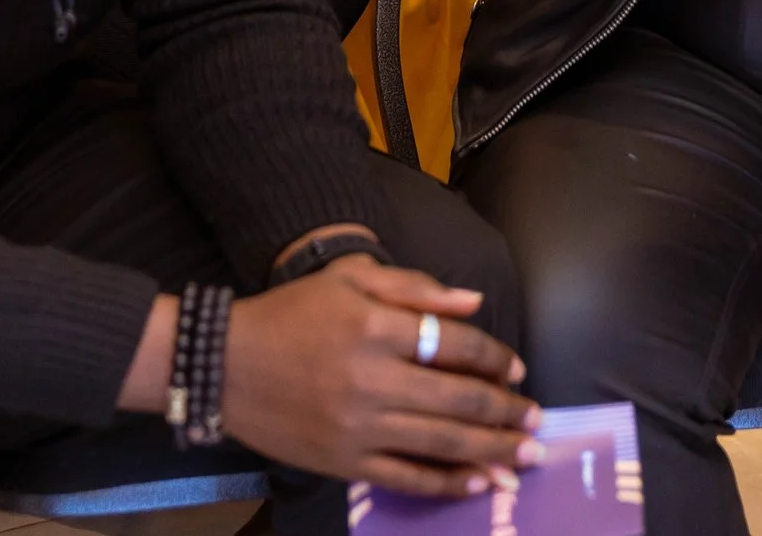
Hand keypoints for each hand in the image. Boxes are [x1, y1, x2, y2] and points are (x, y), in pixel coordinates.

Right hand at [223, 256, 539, 496]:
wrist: (223, 365)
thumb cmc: (291, 314)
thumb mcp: (348, 278)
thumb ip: (413, 286)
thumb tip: (473, 302)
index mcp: (374, 327)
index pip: (453, 344)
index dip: (494, 356)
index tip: (516, 370)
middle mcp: (371, 380)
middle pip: (458, 399)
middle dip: (506, 413)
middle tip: (537, 421)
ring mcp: (358, 428)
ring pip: (441, 443)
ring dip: (492, 451)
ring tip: (525, 457)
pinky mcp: (343, 462)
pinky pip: (407, 478)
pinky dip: (447, 483)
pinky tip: (480, 483)